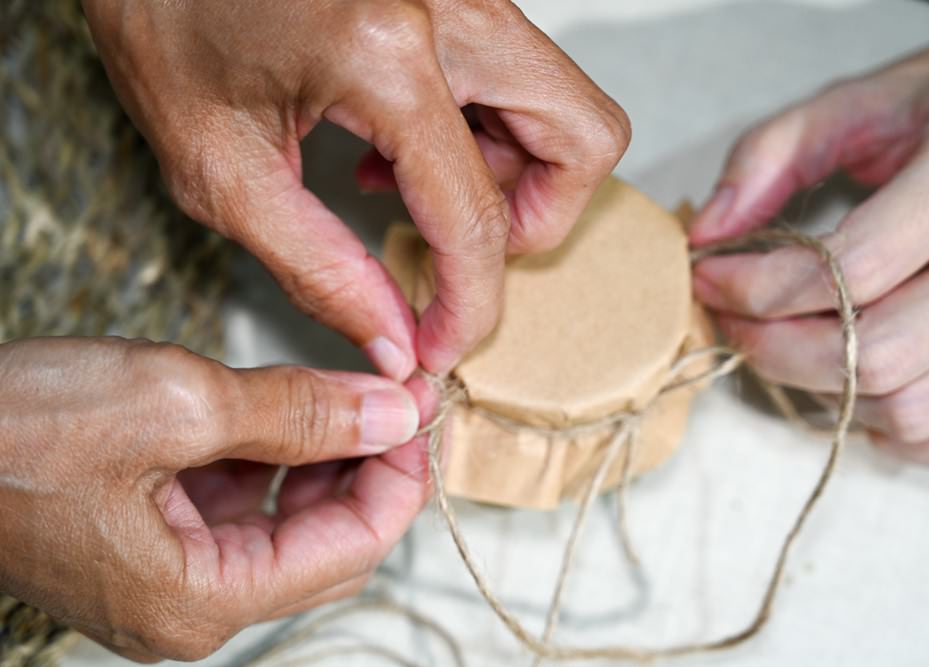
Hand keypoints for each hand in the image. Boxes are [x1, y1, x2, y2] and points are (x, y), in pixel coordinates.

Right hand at [0, 337, 430, 660]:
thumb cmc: (12, 429)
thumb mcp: (174, 402)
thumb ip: (296, 414)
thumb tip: (391, 412)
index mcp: (201, 600)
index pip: (350, 550)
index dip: (399, 476)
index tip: (421, 409)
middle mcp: (192, 607)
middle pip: (328, 544)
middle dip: (371, 467)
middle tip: (399, 395)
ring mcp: (171, 579)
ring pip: (290, 524)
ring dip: (329, 459)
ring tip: (357, 393)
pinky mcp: (152, 542)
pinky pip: (243, 509)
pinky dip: (278, 460)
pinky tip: (295, 410)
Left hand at [81, 0, 629, 375]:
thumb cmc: (162, 22)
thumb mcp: (219, 168)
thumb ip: (319, 267)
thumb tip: (393, 340)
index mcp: (384, 53)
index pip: (478, 214)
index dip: (472, 303)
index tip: (442, 344)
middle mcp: (450, 6)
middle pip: (581, 137)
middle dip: (539, 222)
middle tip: (463, 258)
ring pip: (562, 103)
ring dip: (515, 175)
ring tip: (411, 196)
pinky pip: (517, 75)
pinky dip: (486, 132)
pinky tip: (398, 151)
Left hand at [689, 38, 928, 471]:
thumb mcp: (851, 104)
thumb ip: (768, 157)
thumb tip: (706, 236)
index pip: (854, 267)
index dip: (759, 285)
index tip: (707, 274)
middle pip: (879, 354)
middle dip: (777, 349)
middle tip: (733, 318)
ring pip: (913, 409)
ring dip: (825, 392)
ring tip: (788, 342)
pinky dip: (888, 431)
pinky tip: (853, 381)